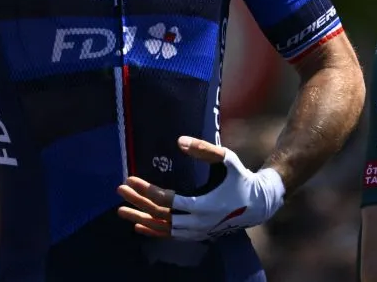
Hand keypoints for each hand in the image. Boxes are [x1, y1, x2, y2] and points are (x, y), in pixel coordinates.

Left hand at [116, 136, 285, 240]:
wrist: (256, 205)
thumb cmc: (240, 178)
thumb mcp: (226, 159)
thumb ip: (204, 150)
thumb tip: (179, 141)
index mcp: (203, 205)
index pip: (167, 200)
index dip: (147, 190)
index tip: (131, 178)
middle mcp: (197, 223)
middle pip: (160, 215)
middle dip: (138, 202)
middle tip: (120, 189)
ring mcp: (196, 231)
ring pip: (162, 228)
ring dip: (140, 218)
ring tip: (120, 210)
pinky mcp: (196, 235)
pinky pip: (170, 236)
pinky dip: (153, 231)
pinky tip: (138, 226)